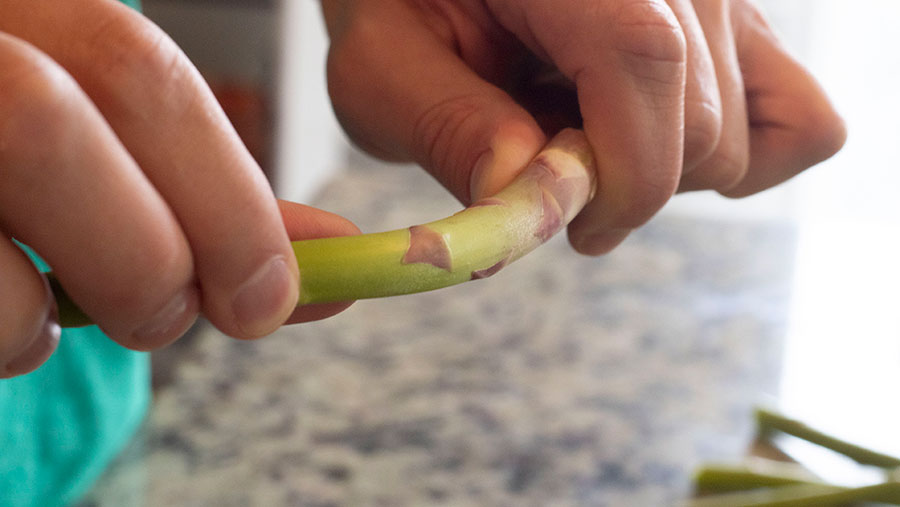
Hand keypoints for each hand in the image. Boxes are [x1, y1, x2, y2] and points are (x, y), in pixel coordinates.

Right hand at [0, 0, 357, 378]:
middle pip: (48, 120)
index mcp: (21, 8)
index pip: (138, 67)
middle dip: (145, 252)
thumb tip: (337, 257)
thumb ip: (210, 201)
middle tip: (163, 315)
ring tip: (43, 314)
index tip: (273, 295)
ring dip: (41, 313)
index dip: (226, 194)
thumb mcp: (111, 159)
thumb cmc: (22, 177)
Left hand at [322, 0, 845, 252]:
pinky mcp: (735, 25)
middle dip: (624, 184)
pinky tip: (652, 145)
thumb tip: (532, 202)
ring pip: (743, 131)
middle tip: (548, 171)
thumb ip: (445, 127)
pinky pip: (798, 118)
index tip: (575, 230)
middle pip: (701, 120)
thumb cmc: (399, 6)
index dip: (618, 172)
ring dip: (662, 169)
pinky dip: (738, 157)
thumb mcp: (379, 66)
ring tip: (585, 137)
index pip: (643, 64)